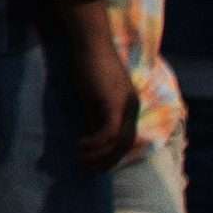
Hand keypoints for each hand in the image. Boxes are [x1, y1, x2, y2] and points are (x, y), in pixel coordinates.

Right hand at [48, 5, 140, 175]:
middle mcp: (132, 109)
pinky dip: (94, 144)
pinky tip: (79, 146)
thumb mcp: (93, 94)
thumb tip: (90, 135)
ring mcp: (125, 107)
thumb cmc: (89, 63)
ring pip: (118, 143)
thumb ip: (95, 113)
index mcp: (130, 106)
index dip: (112, 155)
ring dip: (99, 156)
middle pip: (125, 146)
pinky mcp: (113, 105)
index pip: (126, 139)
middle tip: (87, 170)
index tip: (94, 164)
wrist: (90, 43)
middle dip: (107, 162)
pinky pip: (108, 134)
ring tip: (80, 159)